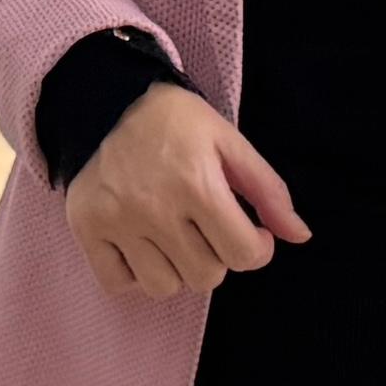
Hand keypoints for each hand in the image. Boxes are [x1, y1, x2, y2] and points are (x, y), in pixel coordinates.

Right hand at [66, 83, 312, 298]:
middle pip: (205, 277)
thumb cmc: (174, 121)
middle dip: (216, 257)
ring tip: (173, 240)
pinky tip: (141, 249)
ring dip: (176, 270)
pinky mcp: (86, 229)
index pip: (243, 255)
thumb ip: (268, 190)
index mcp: (197, 184)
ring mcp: (116, 222)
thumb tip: (299, 236)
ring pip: (163, 287)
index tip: (248, 231)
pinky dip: (133, 276)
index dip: (256, 249)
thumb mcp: (229, 141)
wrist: (106, 98)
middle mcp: (155, 209)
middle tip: (206, 229)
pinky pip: (117, 284)